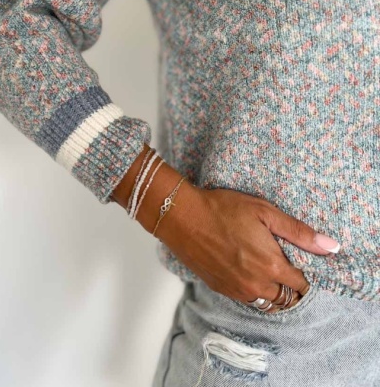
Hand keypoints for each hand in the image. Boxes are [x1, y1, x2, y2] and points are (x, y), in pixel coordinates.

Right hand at [155, 182, 339, 311]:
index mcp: (271, 266)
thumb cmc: (222, 209)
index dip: (305, 273)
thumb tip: (331, 247)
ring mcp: (237, 290)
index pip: (301, 284)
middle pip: (286, 299)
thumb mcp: (264, 212)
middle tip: (286, 265)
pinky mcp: (221, 289)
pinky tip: (247, 270)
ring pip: (266, 303)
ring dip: (273, 292)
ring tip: (268, 270)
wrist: (182, 217)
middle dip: (291, 286)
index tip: (300, 260)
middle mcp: (256, 285)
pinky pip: (246, 300)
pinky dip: (253, 291)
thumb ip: (298, 232)